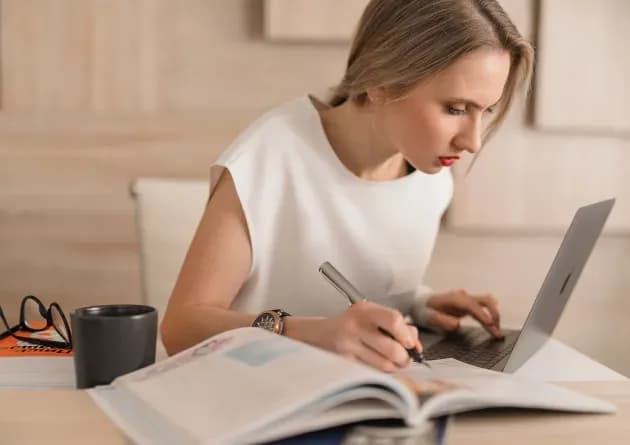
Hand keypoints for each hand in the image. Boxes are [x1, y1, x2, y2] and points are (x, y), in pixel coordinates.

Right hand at [286, 301, 422, 372]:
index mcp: (365, 310)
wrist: (320, 334)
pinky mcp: (344, 362)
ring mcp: (348, 346)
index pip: (394, 320)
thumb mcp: (372, 315)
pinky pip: (372, 371)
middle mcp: (355, 326)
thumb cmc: (352, 324)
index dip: (407, 335)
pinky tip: (376, 364)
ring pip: (384, 365)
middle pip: (392, 348)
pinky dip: (380, 371)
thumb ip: (396, 325)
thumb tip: (416, 344)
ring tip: (391, 361)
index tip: (410, 343)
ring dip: (394, 366)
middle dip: (404, 357)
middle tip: (404, 357)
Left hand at [424, 289, 502, 337]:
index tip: (491, 325)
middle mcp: (464, 297)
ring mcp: (468, 299)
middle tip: (497, 330)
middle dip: (494, 314)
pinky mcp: (469, 304)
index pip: (473, 305)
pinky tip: (493, 328)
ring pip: (488, 303)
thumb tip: (456, 324)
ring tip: (497, 331)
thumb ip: (442, 320)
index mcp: (454, 299)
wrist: (422, 301)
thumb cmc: (426, 309)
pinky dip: (490, 318)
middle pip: (486, 300)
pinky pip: (484, 309)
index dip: (483, 314)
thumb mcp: (429, 316)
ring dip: (495, 316)